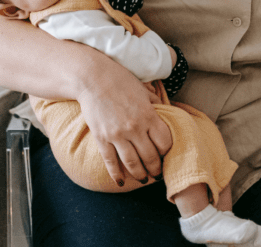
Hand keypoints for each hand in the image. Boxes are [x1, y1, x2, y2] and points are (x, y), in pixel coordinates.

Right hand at [76, 63, 171, 185]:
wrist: (92, 78)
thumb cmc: (119, 80)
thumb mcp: (143, 89)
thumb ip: (155, 103)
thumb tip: (166, 110)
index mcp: (148, 115)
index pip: (165, 142)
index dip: (167, 152)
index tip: (167, 156)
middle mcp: (135, 128)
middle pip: (150, 156)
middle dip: (156, 169)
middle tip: (158, 174)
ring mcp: (117, 135)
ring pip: (132, 163)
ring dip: (140, 175)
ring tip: (144, 179)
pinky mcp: (101, 138)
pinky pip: (110, 161)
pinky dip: (116, 174)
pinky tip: (121, 182)